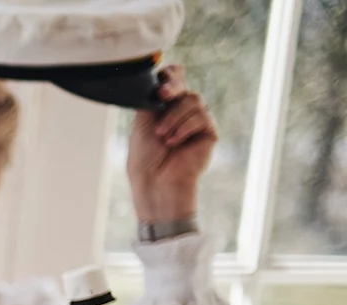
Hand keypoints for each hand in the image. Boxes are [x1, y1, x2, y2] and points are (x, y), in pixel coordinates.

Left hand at [127, 65, 215, 223]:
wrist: (156, 183)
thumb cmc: (144, 159)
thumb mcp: (142, 124)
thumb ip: (151, 100)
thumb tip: (159, 77)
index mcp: (163, 108)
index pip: (173, 80)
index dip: (170, 75)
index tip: (161, 79)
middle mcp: (181, 112)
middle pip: (184, 86)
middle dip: (172, 87)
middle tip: (162, 95)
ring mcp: (196, 121)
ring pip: (193, 100)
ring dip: (174, 117)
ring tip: (162, 136)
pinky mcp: (208, 132)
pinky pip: (201, 117)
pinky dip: (184, 128)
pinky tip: (173, 142)